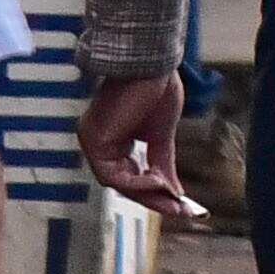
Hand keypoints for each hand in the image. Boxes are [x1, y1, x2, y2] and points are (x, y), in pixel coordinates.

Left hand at [80, 75, 199, 220]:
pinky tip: (159, 181)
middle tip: (180, 211)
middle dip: (153, 198)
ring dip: (147, 193)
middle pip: (123, 184)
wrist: (152, 63)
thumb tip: (174, 193)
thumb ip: (163, 165)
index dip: (154, 192)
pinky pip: (113, 176)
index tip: (179, 205)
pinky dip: (138, 182)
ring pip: (118, 184)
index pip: (129, 176)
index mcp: (113, 139)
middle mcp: (99, 142)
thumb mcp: (162, 137)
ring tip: (173, 197)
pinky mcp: (94, 141)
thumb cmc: (156, 88)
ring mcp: (93, 142)